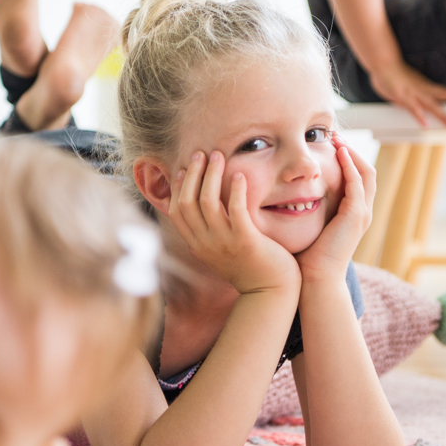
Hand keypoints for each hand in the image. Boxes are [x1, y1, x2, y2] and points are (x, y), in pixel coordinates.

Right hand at [168, 151, 299, 294]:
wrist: (269, 292)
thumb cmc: (249, 267)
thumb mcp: (220, 252)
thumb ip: (209, 232)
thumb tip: (203, 209)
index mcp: (197, 245)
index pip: (176, 212)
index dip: (177, 187)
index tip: (182, 168)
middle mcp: (205, 244)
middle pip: (187, 202)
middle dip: (192, 174)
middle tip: (200, 154)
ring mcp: (224, 243)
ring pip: (207, 202)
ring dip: (211, 175)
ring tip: (218, 156)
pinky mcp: (245, 241)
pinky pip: (236, 210)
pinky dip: (236, 190)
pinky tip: (239, 175)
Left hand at [295, 136, 375, 283]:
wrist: (315, 279)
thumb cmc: (306, 256)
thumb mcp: (307, 224)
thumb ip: (303, 207)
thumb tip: (282, 190)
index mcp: (352, 213)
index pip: (357, 177)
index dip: (346, 158)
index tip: (329, 142)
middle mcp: (362, 212)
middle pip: (366, 171)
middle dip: (352, 150)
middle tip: (335, 134)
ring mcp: (362, 214)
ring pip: (366, 174)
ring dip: (353, 154)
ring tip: (338, 139)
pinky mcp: (356, 216)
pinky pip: (358, 184)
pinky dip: (350, 167)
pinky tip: (339, 154)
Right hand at [369, 60, 445, 126]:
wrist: (383, 63)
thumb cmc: (395, 75)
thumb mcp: (410, 85)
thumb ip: (417, 95)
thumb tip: (421, 107)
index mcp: (427, 86)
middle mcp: (424, 89)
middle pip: (445, 94)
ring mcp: (414, 93)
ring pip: (432, 105)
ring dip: (442, 115)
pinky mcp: (402, 97)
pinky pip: (413, 109)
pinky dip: (419, 117)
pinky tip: (426, 125)